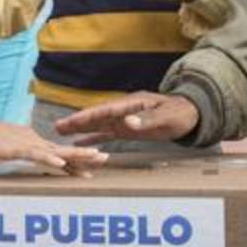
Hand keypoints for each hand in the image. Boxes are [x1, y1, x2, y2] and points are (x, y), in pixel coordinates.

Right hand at [0, 118, 108, 175]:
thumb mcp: (4, 146)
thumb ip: (17, 149)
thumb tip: (27, 153)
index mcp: (31, 140)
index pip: (57, 152)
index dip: (76, 159)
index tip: (93, 164)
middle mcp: (32, 140)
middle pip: (63, 150)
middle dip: (85, 155)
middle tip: (106, 158)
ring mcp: (24, 144)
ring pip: (55, 151)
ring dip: (75, 156)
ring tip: (94, 158)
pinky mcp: (14, 149)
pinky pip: (35, 155)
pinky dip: (49, 160)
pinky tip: (61, 165)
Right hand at [54, 92, 199, 145]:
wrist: (191, 114)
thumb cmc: (180, 114)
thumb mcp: (167, 117)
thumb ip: (147, 120)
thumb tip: (127, 122)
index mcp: (132, 104)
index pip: (106, 110)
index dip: (89, 115)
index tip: (73, 120)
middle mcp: (124, 110)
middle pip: (97, 115)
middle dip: (77, 121)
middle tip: (56, 126)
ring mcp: (124, 119)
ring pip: (98, 124)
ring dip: (80, 128)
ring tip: (60, 132)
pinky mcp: (127, 128)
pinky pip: (106, 133)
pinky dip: (92, 137)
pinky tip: (79, 142)